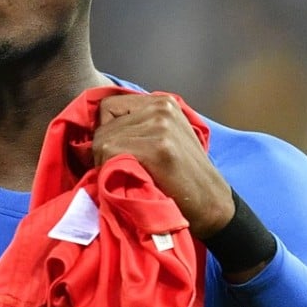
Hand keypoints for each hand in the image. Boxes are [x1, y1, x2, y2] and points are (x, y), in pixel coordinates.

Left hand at [92, 94, 233, 239]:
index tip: (114, 152)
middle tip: (118, 170)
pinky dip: (108, 168)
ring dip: (105, 161)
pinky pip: (109, 151)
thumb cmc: (182, 176)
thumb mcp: (164, 138)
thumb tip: (96, 129)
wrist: (211, 204)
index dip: (106, 131)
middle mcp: (161, 107)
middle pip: (104, 123)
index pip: (109, 107)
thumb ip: (138, 127)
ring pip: (103, 139)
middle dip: (103, 149)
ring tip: (125, 175)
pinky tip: (127, 178)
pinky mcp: (158, 148)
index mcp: (162, 102)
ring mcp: (161, 126)